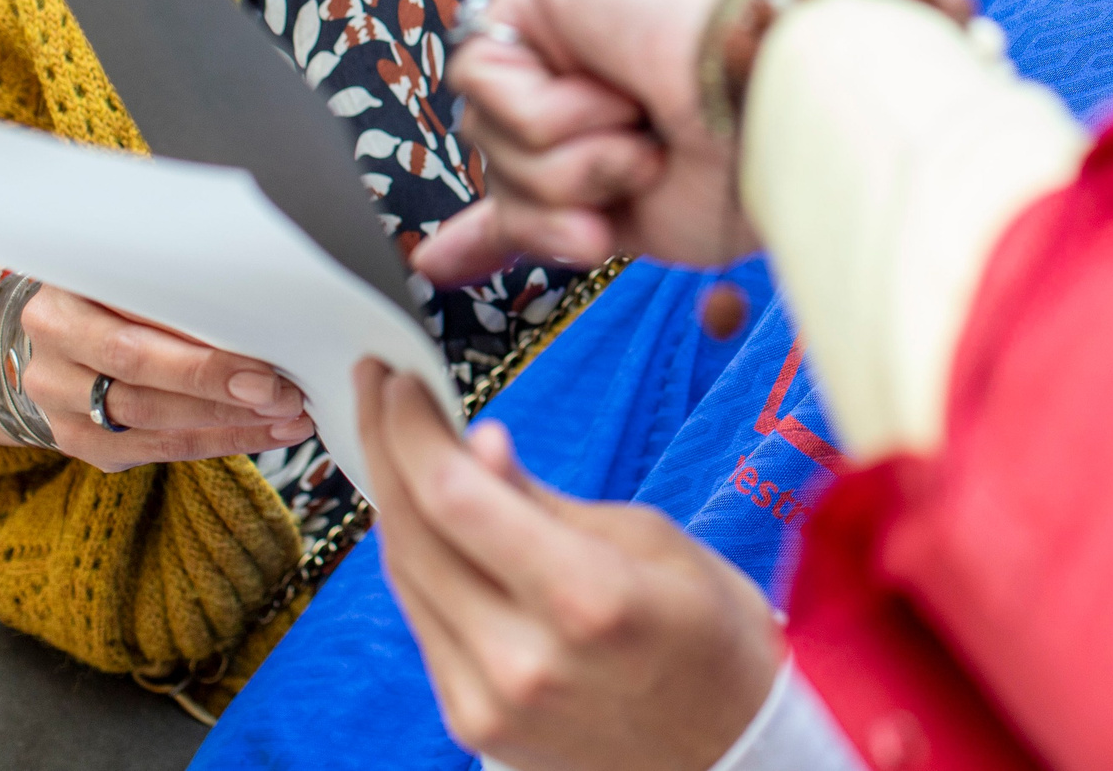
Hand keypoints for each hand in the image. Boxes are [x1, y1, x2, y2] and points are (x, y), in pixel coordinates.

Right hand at [0, 256, 314, 470]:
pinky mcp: (80, 444)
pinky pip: (155, 451)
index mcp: (56, 302)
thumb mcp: (112, 261)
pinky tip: (268, 434)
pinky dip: (218, 443)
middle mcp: (49, 359)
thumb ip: (165, 264)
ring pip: (152, 425)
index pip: (131, 334)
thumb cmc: (97, 282)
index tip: (265, 357)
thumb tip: (256, 265)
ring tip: (294, 418)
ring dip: (231, 425)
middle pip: (141, 383)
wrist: (21, 330)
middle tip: (287, 393)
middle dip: (220, 391)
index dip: (199, 353)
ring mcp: (60, 409)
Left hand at [354, 358, 783, 770]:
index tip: (400, 380)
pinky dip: (418, 560)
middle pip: (414, 534)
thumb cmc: (713, 634)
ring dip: (393, 501)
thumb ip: (547, 500)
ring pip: (406, 578)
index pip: (457, 497)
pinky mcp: (475, 724)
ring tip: (396, 439)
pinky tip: (423, 516)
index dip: (413, 430)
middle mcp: (522, 659)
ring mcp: (490, 701)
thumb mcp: (652, 538)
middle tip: (380, 388)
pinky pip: (424, 623)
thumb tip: (480, 445)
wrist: (731, 753)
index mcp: (586, 598)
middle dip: (387, 448)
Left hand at [429, 0, 978, 274]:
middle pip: (494, 153)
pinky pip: (484, 76)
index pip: (524, 150)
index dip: (494, 213)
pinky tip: (619, 100)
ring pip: (483, 125)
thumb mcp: (625, 212)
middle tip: (640, 175)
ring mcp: (576, 2)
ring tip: (643, 140)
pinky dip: (549, 115)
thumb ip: (531, 218)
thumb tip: (432, 263)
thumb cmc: (748, 167)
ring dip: (565, 163)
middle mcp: (594, 48)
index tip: (445, 263)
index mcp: (620, 101)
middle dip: (554, 196)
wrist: (792, 116)